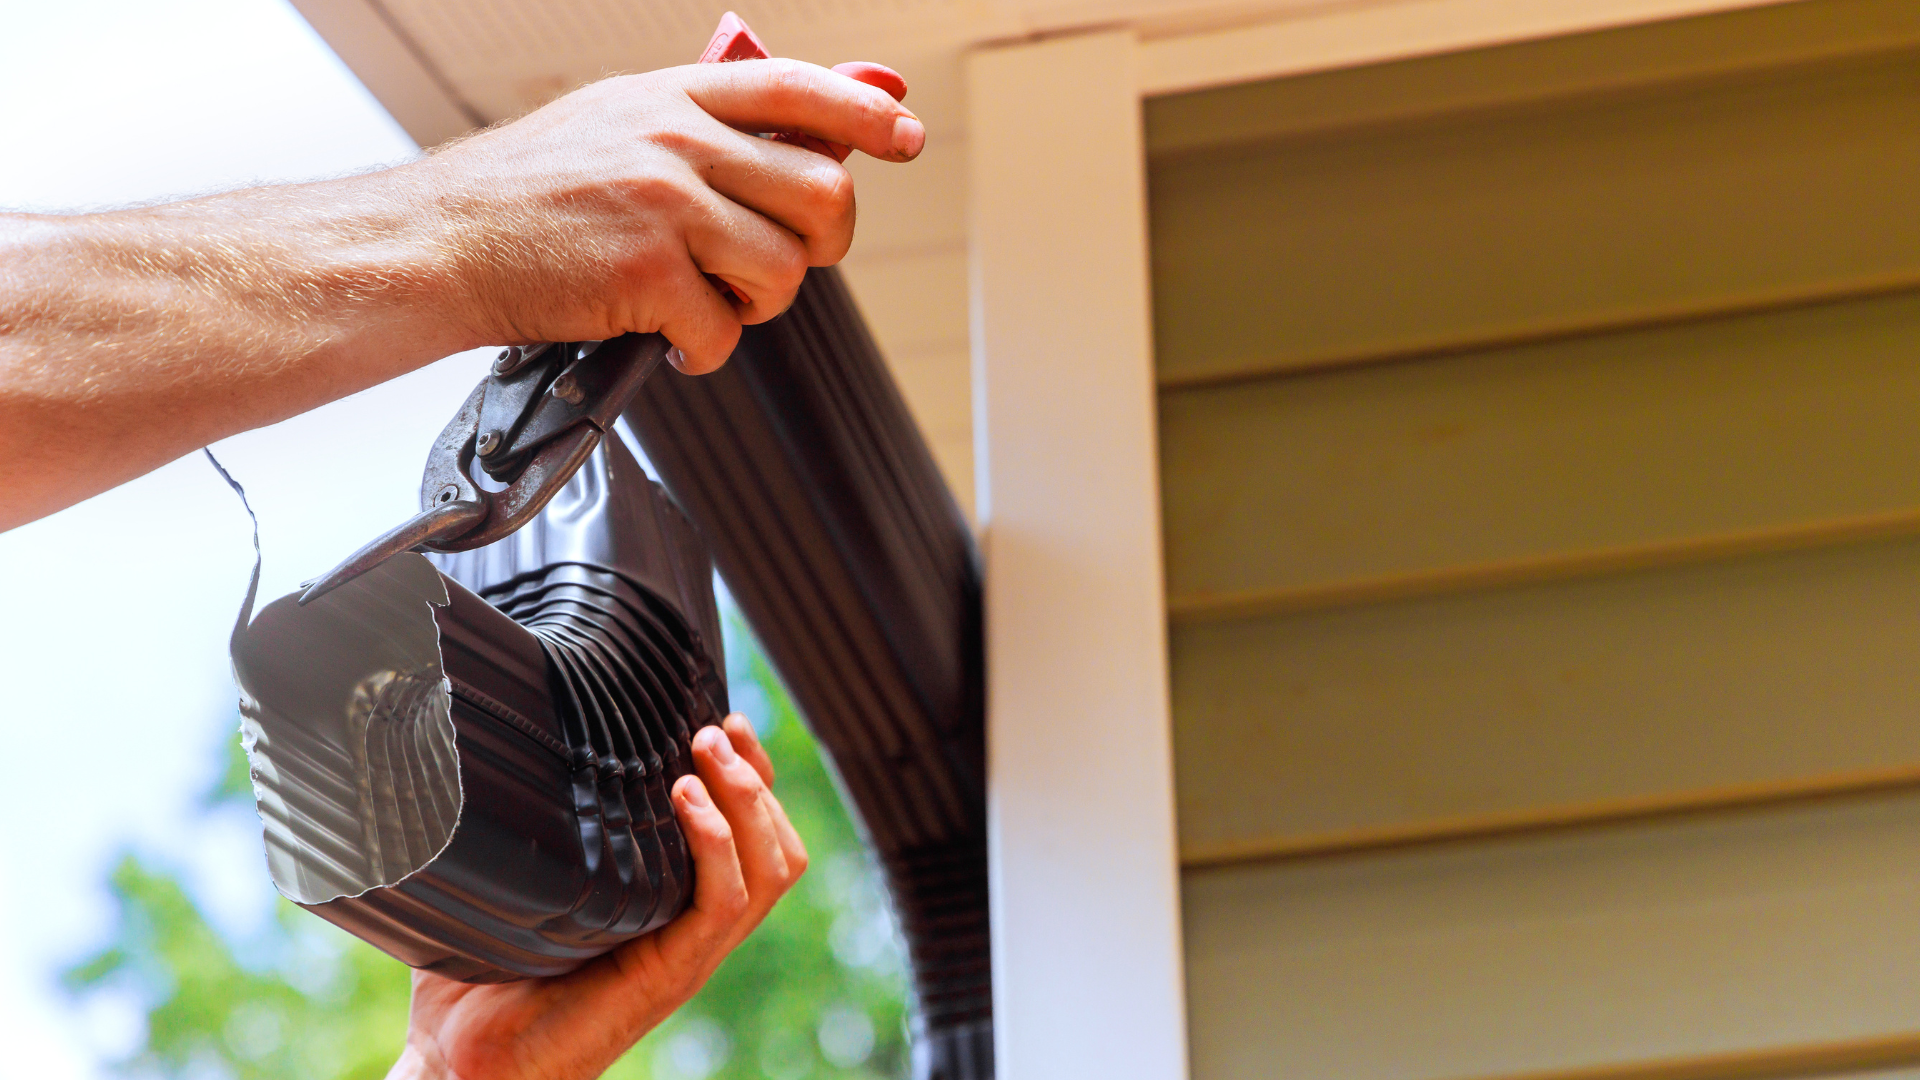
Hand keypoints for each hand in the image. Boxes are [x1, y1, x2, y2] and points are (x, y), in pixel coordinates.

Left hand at [385, 714, 806, 1079]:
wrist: (463, 1064)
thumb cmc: (478, 980)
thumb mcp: (519, 884)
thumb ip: (530, 829)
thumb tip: (492, 750)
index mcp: (674, 908)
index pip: (751, 835)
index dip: (752, 775)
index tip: (724, 721)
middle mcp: (694, 930)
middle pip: (779, 846)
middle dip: (757, 775)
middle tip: (715, 728)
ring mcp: (689, 953)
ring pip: (771, 868)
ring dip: (746, 798)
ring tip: (705, 753)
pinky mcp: (671, 972)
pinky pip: (725, 901)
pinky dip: (717, 841)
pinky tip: (684, 799)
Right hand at [416, 59, 923, 372]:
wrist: (438, 243)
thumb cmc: (522, 196)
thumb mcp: (614, 125)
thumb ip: (703, 128)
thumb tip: (808, 138)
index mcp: (672, 97)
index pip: (797, 88)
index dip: (864, 111)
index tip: (904, 135)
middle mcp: (675, 141)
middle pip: (821, 192)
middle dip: (819, 245)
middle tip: (778, 264)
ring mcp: (663, 205)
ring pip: (784, 270)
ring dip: (757, 305)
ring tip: (704, 302)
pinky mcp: (645, 274)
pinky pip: (725, 330)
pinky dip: (705, 352)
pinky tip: (670, 339)